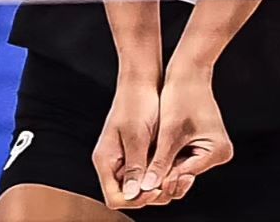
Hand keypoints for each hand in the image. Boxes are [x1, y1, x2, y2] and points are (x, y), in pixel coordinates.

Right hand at [92, 80, 167, 210]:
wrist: (143, 79)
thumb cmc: (137, 101)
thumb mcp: (137, 135)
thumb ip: (134, 165)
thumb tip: (132, 194)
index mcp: (106, 160)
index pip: (116, 197)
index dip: (137, 199)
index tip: (156, 189)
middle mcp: (114, 162)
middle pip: (129, 194)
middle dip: (150, 192)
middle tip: (169, 182)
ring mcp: (126, 156)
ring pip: (140, 184)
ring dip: (157, 182)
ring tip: (173, 172)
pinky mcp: (138, 150)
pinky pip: (147, 170)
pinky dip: (159, 170)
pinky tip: (172, 163)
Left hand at [139, 70, 233, 201]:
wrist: (188, 72)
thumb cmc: (182, 95)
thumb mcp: (169, 132)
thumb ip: (159, 163)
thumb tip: (146, 188)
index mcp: (217, 151)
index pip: (184, 175)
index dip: (161, 180)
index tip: (140, 184)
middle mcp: (218, 153)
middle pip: (184, 175)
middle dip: (162, 176)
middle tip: (138, 179)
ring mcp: (211, 149)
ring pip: (181, 168)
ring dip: (162, 168)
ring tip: (141, 168)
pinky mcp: (202, 144)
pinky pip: (182, 158)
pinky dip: (166, 159)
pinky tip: (149, 159)